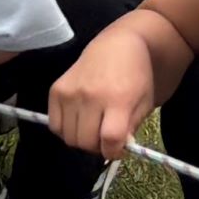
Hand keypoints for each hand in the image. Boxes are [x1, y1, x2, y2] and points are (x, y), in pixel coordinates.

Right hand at [44, 24, 158, 158]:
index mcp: (118, 99)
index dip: (113, 152)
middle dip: (96, 147)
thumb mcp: (144, 104)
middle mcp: (90, 96)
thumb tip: (114, 148)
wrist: (119, 45)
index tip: (117, 150)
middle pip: (85, 141)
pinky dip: (65, 130)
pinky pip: (54, 124)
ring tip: (91, 129)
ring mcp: (70, 92)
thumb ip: (129, 129)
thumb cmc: (137, 76)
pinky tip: (78, 121)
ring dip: (81, 139)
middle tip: (104, 139)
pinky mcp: (55, 89)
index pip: (109, 139)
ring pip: (68, 137)